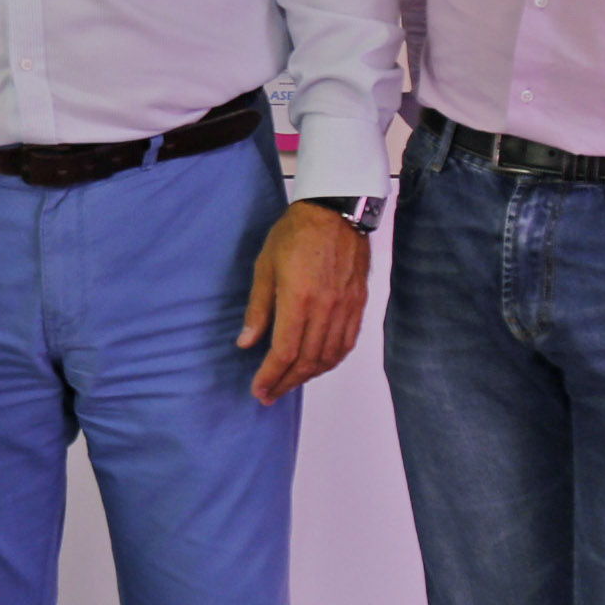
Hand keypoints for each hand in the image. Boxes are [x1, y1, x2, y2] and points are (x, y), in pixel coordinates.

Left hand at [236, 201, 369, 404]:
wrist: (336, 210)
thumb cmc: (295, 233)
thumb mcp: (265, 266)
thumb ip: (258, 309)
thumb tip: (246, 343)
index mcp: (299, 300)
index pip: (285, 352)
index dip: (270, 376)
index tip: (259, 390)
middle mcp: (326, 309)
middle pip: (307, 361)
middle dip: (286, 382)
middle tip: (269, 394)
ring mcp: (346, 307)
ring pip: (329, 356)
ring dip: (308, 376)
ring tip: (289, 383)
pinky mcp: (358, 303)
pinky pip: (347, 343)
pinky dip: (331, 360)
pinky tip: (318, 366)